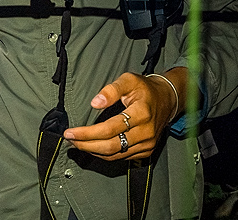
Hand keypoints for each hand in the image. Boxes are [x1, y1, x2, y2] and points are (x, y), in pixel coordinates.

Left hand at [63, 68, 187, 160]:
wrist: (166, 100)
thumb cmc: (145, 89)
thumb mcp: (129, 80)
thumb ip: (111, 89)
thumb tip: (95, 102)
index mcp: (142, 112)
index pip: (110, 128)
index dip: (88, 132)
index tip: (71, 131)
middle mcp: (146, 132)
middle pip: (111, 145)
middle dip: (87, 144)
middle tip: (70, 139)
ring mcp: (147, 144)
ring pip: (115, 154)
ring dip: (93, 150)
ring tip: (78, 142)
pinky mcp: (146, 151)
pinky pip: (121, 156)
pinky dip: (104, 154)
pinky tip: (93, 147)